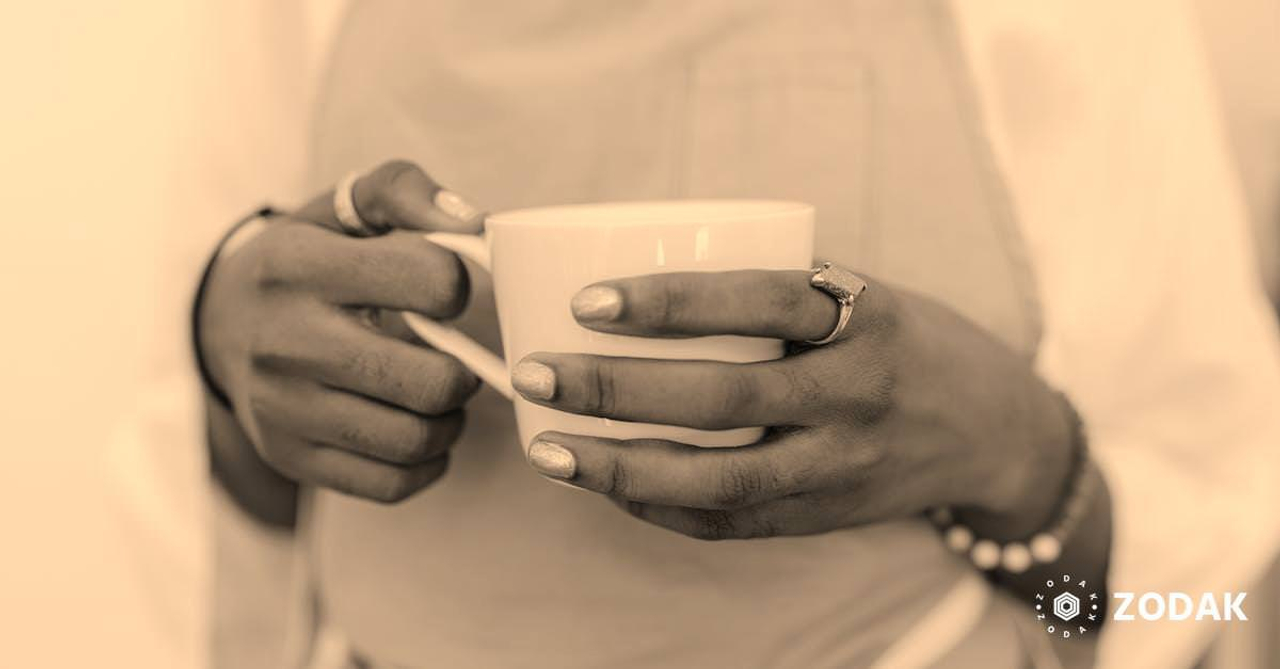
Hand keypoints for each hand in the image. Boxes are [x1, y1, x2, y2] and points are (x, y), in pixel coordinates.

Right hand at [200, 160, 484, 502]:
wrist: (221, 323)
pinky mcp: (290, 457)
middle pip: (431, 382)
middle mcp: (285, 341)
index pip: (429, 280)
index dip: (457, 284)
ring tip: (436, 395)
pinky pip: (392, 483)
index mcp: (299, 267)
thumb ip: (406, 191)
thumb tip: (472, 221)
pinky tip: (416, 430)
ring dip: (449, 421)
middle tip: (452, 357)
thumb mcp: (341, 207)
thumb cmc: (307, 260)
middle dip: (463, 371)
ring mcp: (283, 409)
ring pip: (416, 440)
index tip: (443, 291)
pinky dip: (425, 463)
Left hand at [512, 269, 1074, 539]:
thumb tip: (647, 261)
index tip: (588, 300)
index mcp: (865, 319)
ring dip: (624, 468)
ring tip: (549, 448)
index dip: (673, 301)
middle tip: (536, 374)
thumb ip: (781, 287)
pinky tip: (605, 484)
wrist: (995, 430)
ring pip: (724, 481)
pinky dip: (661, 507)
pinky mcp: (826, 517)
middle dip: (619, 389)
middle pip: (729, 399)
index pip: (763, 301)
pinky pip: (734, 523)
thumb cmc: (906, 342)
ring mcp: (842, 467)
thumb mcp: (865, 293)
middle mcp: (857, 395)